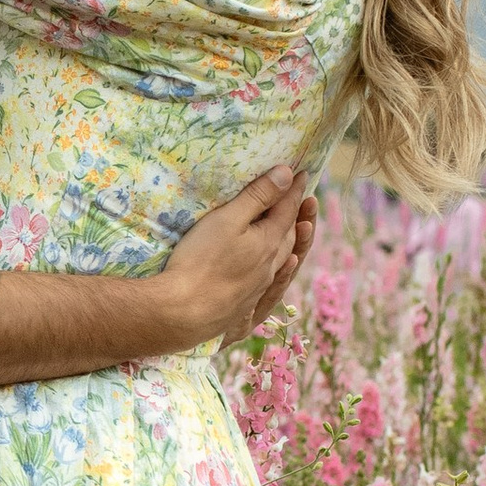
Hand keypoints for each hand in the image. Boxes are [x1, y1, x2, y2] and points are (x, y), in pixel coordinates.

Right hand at [155, 166, 310, 347]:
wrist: (182, 314)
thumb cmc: (200, 262)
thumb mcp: (228, 220)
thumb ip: (258, 196)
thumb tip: (288, 174)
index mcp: (269, 242)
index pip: (287, 209)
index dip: (294, 188)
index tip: (303, 171)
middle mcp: (271, 265)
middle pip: (290, 234)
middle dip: (297, 213)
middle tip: (301, 196)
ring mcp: (259, 287)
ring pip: (282, 258)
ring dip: (291, 239)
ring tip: (296, 227)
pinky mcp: (245, 303)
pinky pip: (272, 278)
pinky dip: (280, 264)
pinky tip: (278, 266)